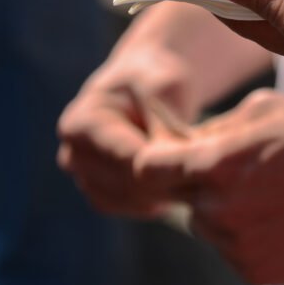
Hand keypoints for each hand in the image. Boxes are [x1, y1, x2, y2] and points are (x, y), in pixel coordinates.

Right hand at [57, 46, 195, 216]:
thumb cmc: (155, 77)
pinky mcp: (103, 192)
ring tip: (200, 175)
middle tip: (209, 173)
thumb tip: (171, 161)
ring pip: (132, 201)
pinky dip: (162, 198)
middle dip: (170, 179)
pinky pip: (134, 207)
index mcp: (80, 124)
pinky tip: (185, 183)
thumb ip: (164, 124)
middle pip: (127, 184)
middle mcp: (74, 155)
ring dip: (168, 191)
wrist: (145, 84)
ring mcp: (85, 177)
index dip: (165, 163)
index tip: (202, 162)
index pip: (126, 158)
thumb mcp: (164, 87)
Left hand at [136, 89, 283, 284]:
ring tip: (273, 195)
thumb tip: (188, 141)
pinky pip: (233, 251)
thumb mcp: (269, 111)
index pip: (147, 169)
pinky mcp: (254, 270)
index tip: (174, 158)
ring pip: (208, 226)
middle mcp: (218, 209)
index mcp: (217, 163)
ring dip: (227, 211)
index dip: (158, 162)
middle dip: (202, 185)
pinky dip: (250, 236)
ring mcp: (235, 245)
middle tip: (246, 173)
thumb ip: (218, 126)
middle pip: (183, 199)